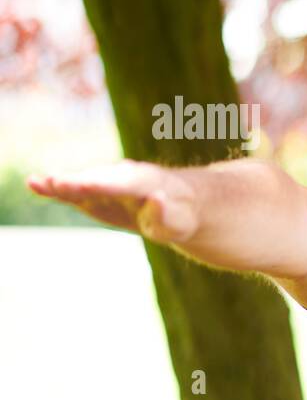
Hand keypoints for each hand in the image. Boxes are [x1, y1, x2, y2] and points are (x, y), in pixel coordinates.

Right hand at [26, 159, 198, 243]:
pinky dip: (56, 188)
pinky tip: (34, 183)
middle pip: (99, 181)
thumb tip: (156, 198)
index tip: (88, 186)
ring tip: (41, 183)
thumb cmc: (179, 216)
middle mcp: (123, 176)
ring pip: (84, 183)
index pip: (123, 185)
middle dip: (80, 183)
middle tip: (58, 183)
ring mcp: (107, 182)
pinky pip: (74, 191)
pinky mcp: (95, 193)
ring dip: (64, 184)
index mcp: (147, 183)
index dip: (106, 186)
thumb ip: (164, 213)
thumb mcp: (177, 222)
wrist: (177, 204)